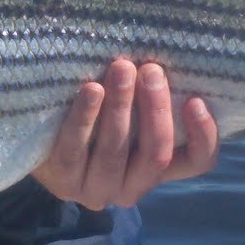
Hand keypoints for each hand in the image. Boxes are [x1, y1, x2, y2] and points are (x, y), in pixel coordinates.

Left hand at [32, 58, 218, 209]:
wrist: (41, 141)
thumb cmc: (98, 116)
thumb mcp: (131, 110)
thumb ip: (151, 99)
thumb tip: (171, 54)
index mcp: (157, 171)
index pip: (197, 162)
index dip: (203, 135)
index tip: (196, 100)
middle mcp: (132, 189)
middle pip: (155, 155)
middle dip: (156, 110)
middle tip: (151, 71)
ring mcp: (96, 191)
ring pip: (115, 153)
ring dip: (120, 108)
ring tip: (121, 69)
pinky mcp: (63, 183)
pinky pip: (74, 149)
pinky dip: (85, 117)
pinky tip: (91, 89)